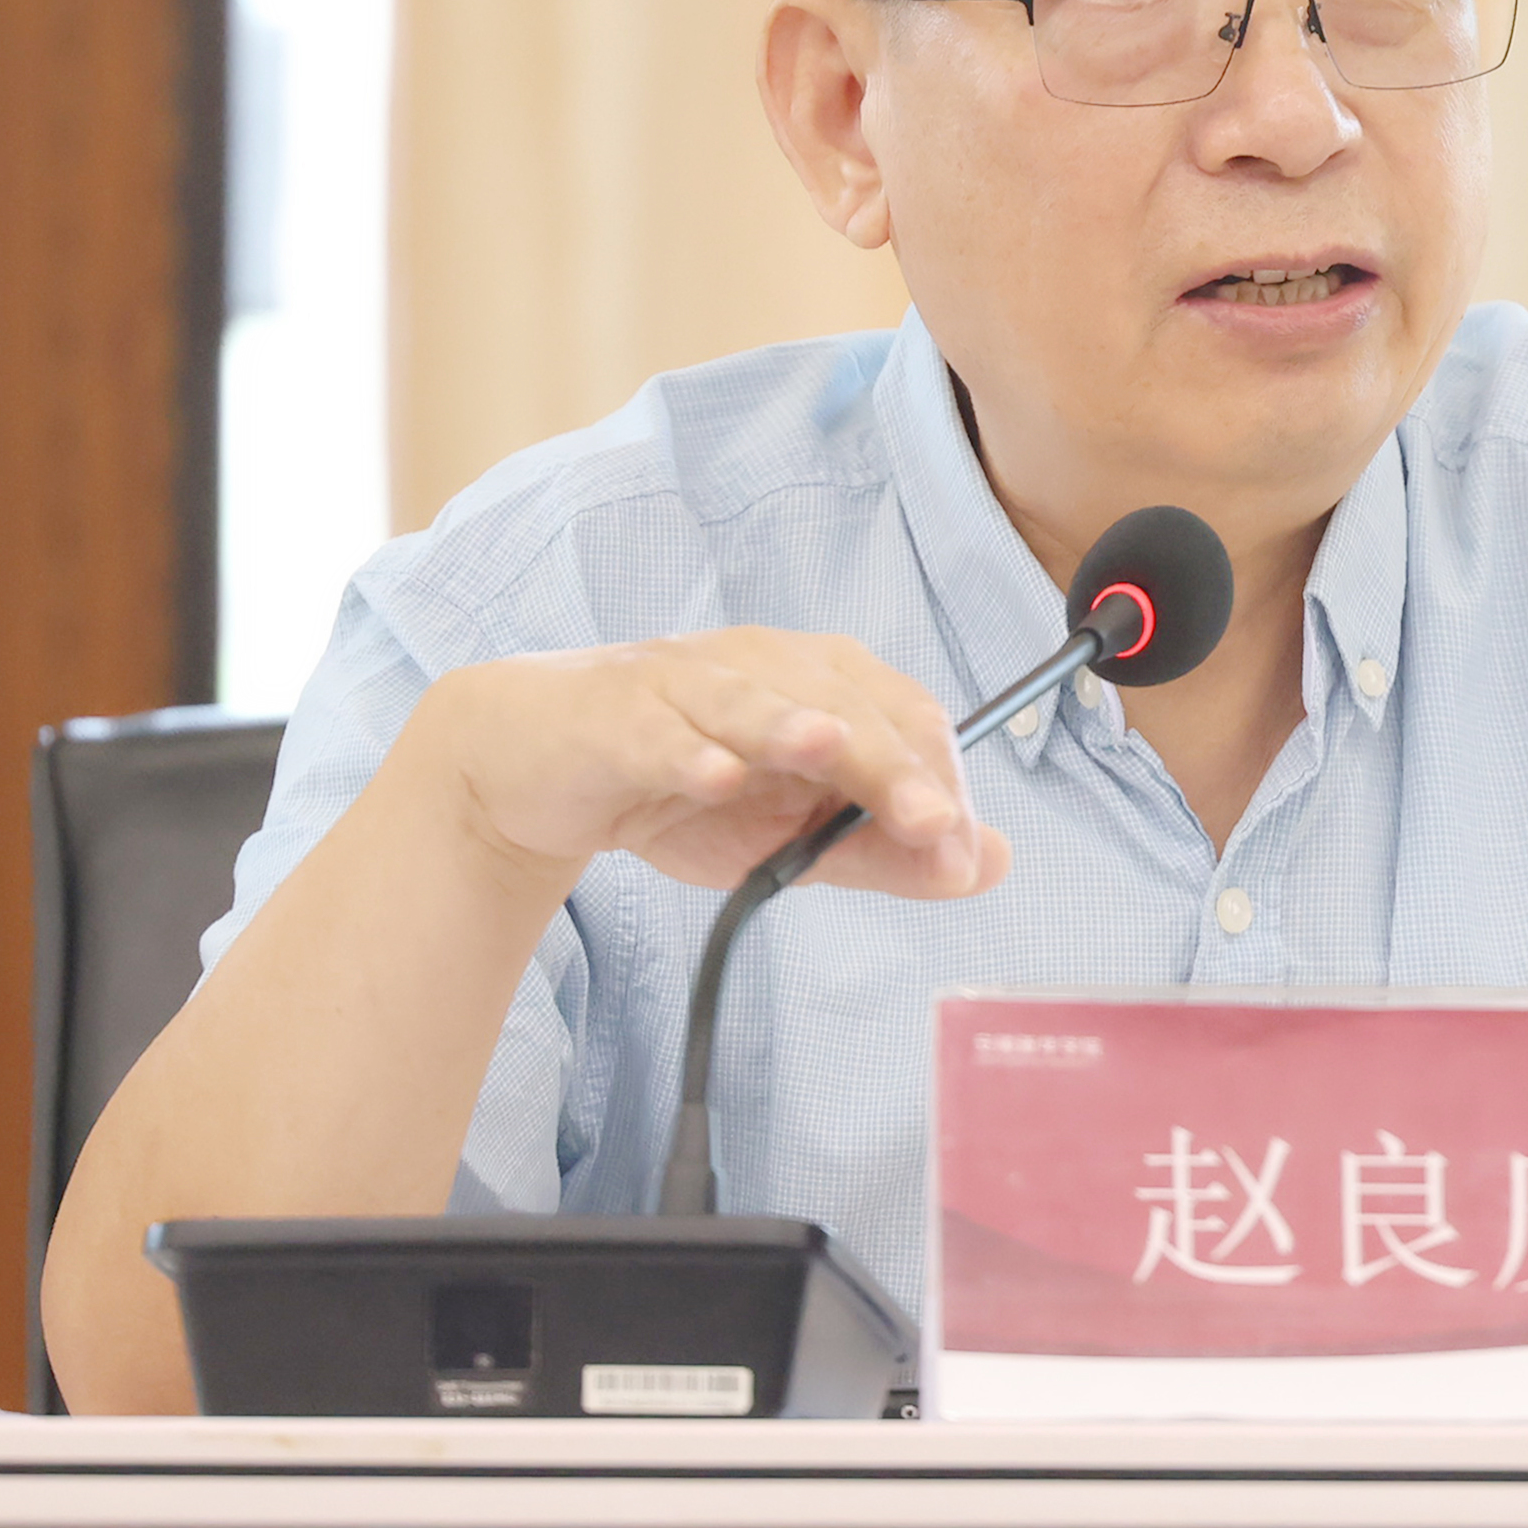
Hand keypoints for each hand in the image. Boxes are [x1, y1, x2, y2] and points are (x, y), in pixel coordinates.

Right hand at [404, 630, 1010, 903]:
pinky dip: (688, 748)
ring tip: (833, 752)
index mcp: (818, 684)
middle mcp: (761, 666)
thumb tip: (987, 861)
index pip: (900, 713)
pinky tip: (716, 774)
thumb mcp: (791, 839)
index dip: (937, 776)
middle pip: (839, 702)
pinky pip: (657, 729)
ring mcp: (684, 683)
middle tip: (929, 822)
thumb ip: (887, 852)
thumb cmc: (678, 792)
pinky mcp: (615, 714)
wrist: (541, 772)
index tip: (959, 846)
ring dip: (794, 725)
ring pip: (751, 698)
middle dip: (888, 763)